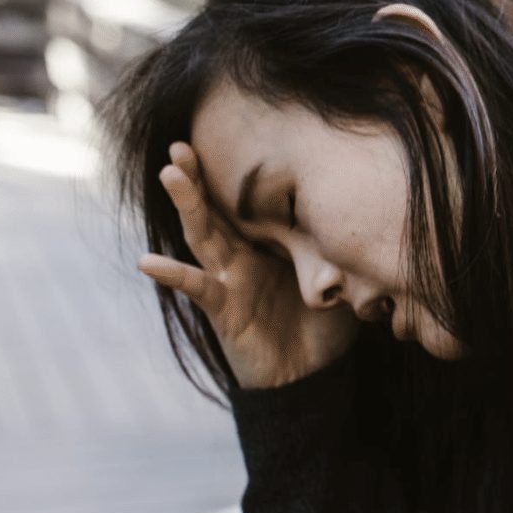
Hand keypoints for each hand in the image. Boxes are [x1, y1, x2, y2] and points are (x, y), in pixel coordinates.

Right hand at [136, 141, 359, 389]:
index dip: (235, 173)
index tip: (228, 135)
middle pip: (216, 208)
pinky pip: (197, 289)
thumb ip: (339, 246)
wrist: (312, 378)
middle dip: (199, 175)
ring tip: (170, 173)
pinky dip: (173, 274)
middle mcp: (243, 257)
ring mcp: (229, 281)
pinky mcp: (224, 310)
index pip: (249, 202)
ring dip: (187, 204)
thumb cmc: (324, 326)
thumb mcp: (340, 278)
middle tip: (182, 141)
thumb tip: (365, 212)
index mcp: (268, 245)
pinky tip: (147, 261)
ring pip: (203, 235)